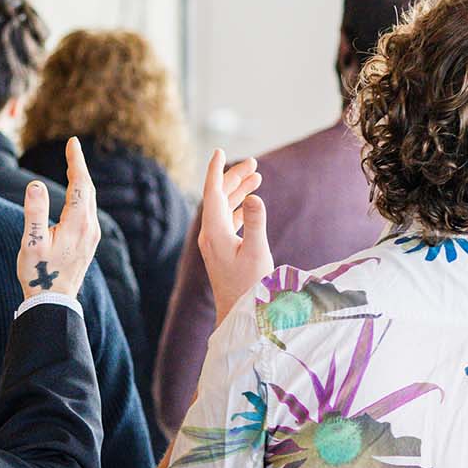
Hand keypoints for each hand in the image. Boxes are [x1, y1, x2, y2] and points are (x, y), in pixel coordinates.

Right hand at [18, 137, 99, 301]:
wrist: (55, 302)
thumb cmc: (39, 274)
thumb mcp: (32, 243)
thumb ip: (34, 212)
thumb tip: (35, 184)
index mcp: (77, 223)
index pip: (80, 183)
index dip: (76, 161)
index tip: (72, 142)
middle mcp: (90, 227)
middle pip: (88, 189)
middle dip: (79, 167)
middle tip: (72, 148)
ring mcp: (92, 236)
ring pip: (90, 200)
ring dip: (82, 181)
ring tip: (73, 166)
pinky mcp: (89, 242)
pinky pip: (89, 211)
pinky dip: (83, 196)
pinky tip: (76, 195)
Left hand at [198, 149, 269, 323]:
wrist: (238, 316)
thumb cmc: (250, 288)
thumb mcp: (257, 253)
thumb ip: (257, 223)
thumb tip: (255, 197)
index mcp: (214, 233)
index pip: (212, 194)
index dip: (216, 171)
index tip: (220, 151)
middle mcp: (210, 236)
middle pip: (218, 198)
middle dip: (234, 178)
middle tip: (254, 163)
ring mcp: (214, 244)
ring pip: (224, 209)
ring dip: (238, 192)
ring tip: (256, 177)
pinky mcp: (221, 251)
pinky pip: (227, 221)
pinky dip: (239, 208)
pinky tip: (250, 204)